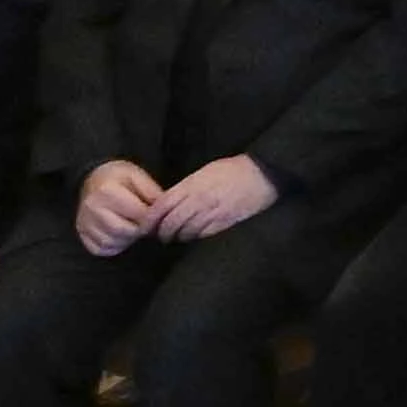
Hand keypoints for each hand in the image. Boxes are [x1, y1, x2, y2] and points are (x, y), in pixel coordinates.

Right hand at [75, 158, 168, 253]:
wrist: (93, 179)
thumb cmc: (117, 178)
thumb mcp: (136, 176)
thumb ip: (151, 192)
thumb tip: (163, 212)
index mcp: (107, 191)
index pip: (137, 214)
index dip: (152, 218)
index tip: (156, 216)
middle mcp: (92, 208)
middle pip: (124, 230)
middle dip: (139, 230)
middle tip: (144, 223)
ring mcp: (84, 222)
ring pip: (111, 242)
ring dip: (127, 239)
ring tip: (132, 226)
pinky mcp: (82, 234)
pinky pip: (100, 249)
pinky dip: (114, 246)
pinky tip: (121, 235)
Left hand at [154, 154, 279, 242]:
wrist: (261, 174)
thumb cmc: (232, 169)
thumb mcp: (204, 172)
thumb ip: (185, 187)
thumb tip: (168, 202)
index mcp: (193, 184)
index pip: (163, 204)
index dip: (150, 218)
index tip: (145, 225)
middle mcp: (200, 200)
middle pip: (171, 222)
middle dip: (162, 232)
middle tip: (159, 235)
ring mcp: (213, 212)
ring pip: (186, 232)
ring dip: (178, 236)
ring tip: (175, 237)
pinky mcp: (225, 222)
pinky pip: (203, 235)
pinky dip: (195, 237)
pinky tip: (193, 235)